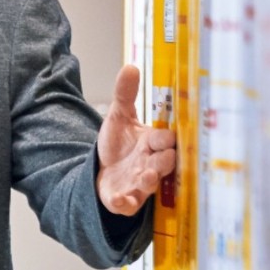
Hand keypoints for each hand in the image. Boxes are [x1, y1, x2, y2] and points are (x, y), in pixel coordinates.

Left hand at [95, 65, 176, 215]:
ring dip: (149, 180)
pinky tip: (121, 198)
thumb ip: (125, 95)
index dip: (165, 138)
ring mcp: (140, 183)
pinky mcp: (127, 198)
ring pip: (150, 184)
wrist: (102, 171)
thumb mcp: (118, 117)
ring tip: (147, 174)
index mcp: (152, 143)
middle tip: (162, 156)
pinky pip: (128, 203)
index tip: (167, 136)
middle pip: (164, 162)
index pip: (165, 140)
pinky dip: (126, 201)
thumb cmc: (118, 144)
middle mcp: (151, 164)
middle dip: (164, 160)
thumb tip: (130, 66)